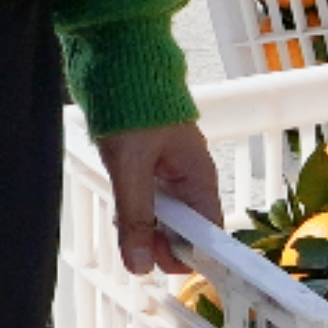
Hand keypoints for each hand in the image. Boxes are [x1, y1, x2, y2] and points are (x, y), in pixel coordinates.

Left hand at [96, 120, 222, 276]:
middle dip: (156, 244)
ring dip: (141, 228)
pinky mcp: (150, 169)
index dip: (187, 257)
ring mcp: (170, 174)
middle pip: (184, 232)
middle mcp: (190, 180)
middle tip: (129, 242)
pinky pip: (148, 203)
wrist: (118, 62)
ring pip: (163, 220)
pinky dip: (132, 211)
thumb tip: (138, 266)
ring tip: (120, 217)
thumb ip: (135, 216)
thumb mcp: (130, 167)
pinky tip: (118, 207)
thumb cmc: (133, 107)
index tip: (156, 265)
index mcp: (199, 178)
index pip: (209, 235)